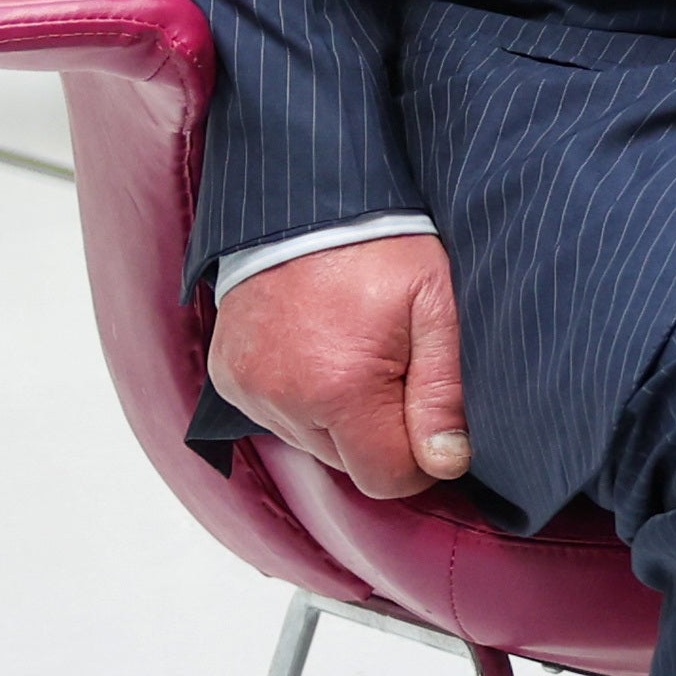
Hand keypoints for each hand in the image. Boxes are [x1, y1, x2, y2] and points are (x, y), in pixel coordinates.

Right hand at [207, 233, 469, 498]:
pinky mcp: (228, 376)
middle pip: (348, 461)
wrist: (307, 196)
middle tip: (393, 360)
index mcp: (340, 389)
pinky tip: (319, 349)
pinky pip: (276, 414)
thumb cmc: (383, 246)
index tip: (429, 413)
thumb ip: (445, 393)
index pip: (386, 478)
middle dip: (379, 426)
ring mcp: (248, 388)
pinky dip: (302, 395)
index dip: (418, 456)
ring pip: (312, 441)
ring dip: (340, 413)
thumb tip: (447, 463)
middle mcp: (283, 399)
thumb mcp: (437, 307)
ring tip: (353, 347)